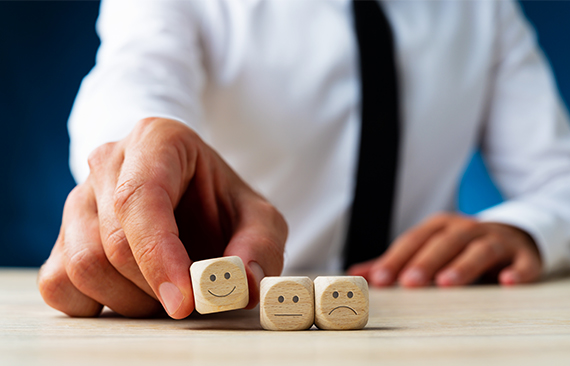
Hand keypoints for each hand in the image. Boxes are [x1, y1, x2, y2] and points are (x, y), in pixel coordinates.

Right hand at [38, 118, 287, 317]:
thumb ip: (260, 245)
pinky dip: (98, 304)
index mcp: (156, 140)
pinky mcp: (62, 236)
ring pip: (82, 267)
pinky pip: (59, 284)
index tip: (186, 300)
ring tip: (167, 290)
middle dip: (155, 286)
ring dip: (131, 299)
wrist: (188, 193)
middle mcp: (107, 163)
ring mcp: (77, 199)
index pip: (141, 199)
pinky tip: (134, 292)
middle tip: (191, 298)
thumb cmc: (218, 201)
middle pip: (112, 242)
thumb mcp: (256, 215)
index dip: (160, 255)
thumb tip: (245, 284)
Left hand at [347, 213, 541, 286]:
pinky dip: (516, 271)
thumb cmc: (459, 246)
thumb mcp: (428, 248)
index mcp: (439, 227)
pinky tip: (506, 282)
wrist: (510, 235)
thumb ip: (394, 261)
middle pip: (444, 243)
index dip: (396, 259)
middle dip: (425, 262)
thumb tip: (355, 272)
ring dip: (463, 265)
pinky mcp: (522, 254)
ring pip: (479, 249)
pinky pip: (521, 262)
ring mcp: (495, 239)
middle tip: (409, 283)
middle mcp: (466, 229)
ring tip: (447, 283)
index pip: (414, 241)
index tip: (380, 280)